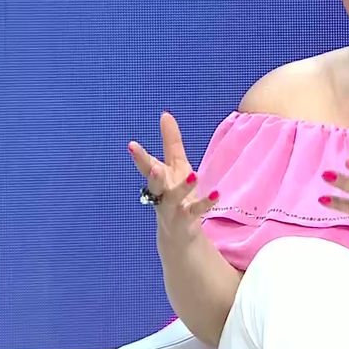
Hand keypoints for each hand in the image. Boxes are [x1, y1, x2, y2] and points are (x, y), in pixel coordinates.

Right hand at [127, 111, 217, 245]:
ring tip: (193, 175)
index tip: (132, 145)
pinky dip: (205, 203)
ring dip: (182, 188)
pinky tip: (216, 194)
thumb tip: (165, 114)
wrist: (177, 234)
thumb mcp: (175, 165)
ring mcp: (173, 209)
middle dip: (153, 175)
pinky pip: (196, 211)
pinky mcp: (187, 220)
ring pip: (174, 199)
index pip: (146, 166)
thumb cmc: (175, 193)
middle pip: (154, 185)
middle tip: (154, 166)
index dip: (139, 157)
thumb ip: (170, 141)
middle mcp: (161, 194)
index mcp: (159, 179)